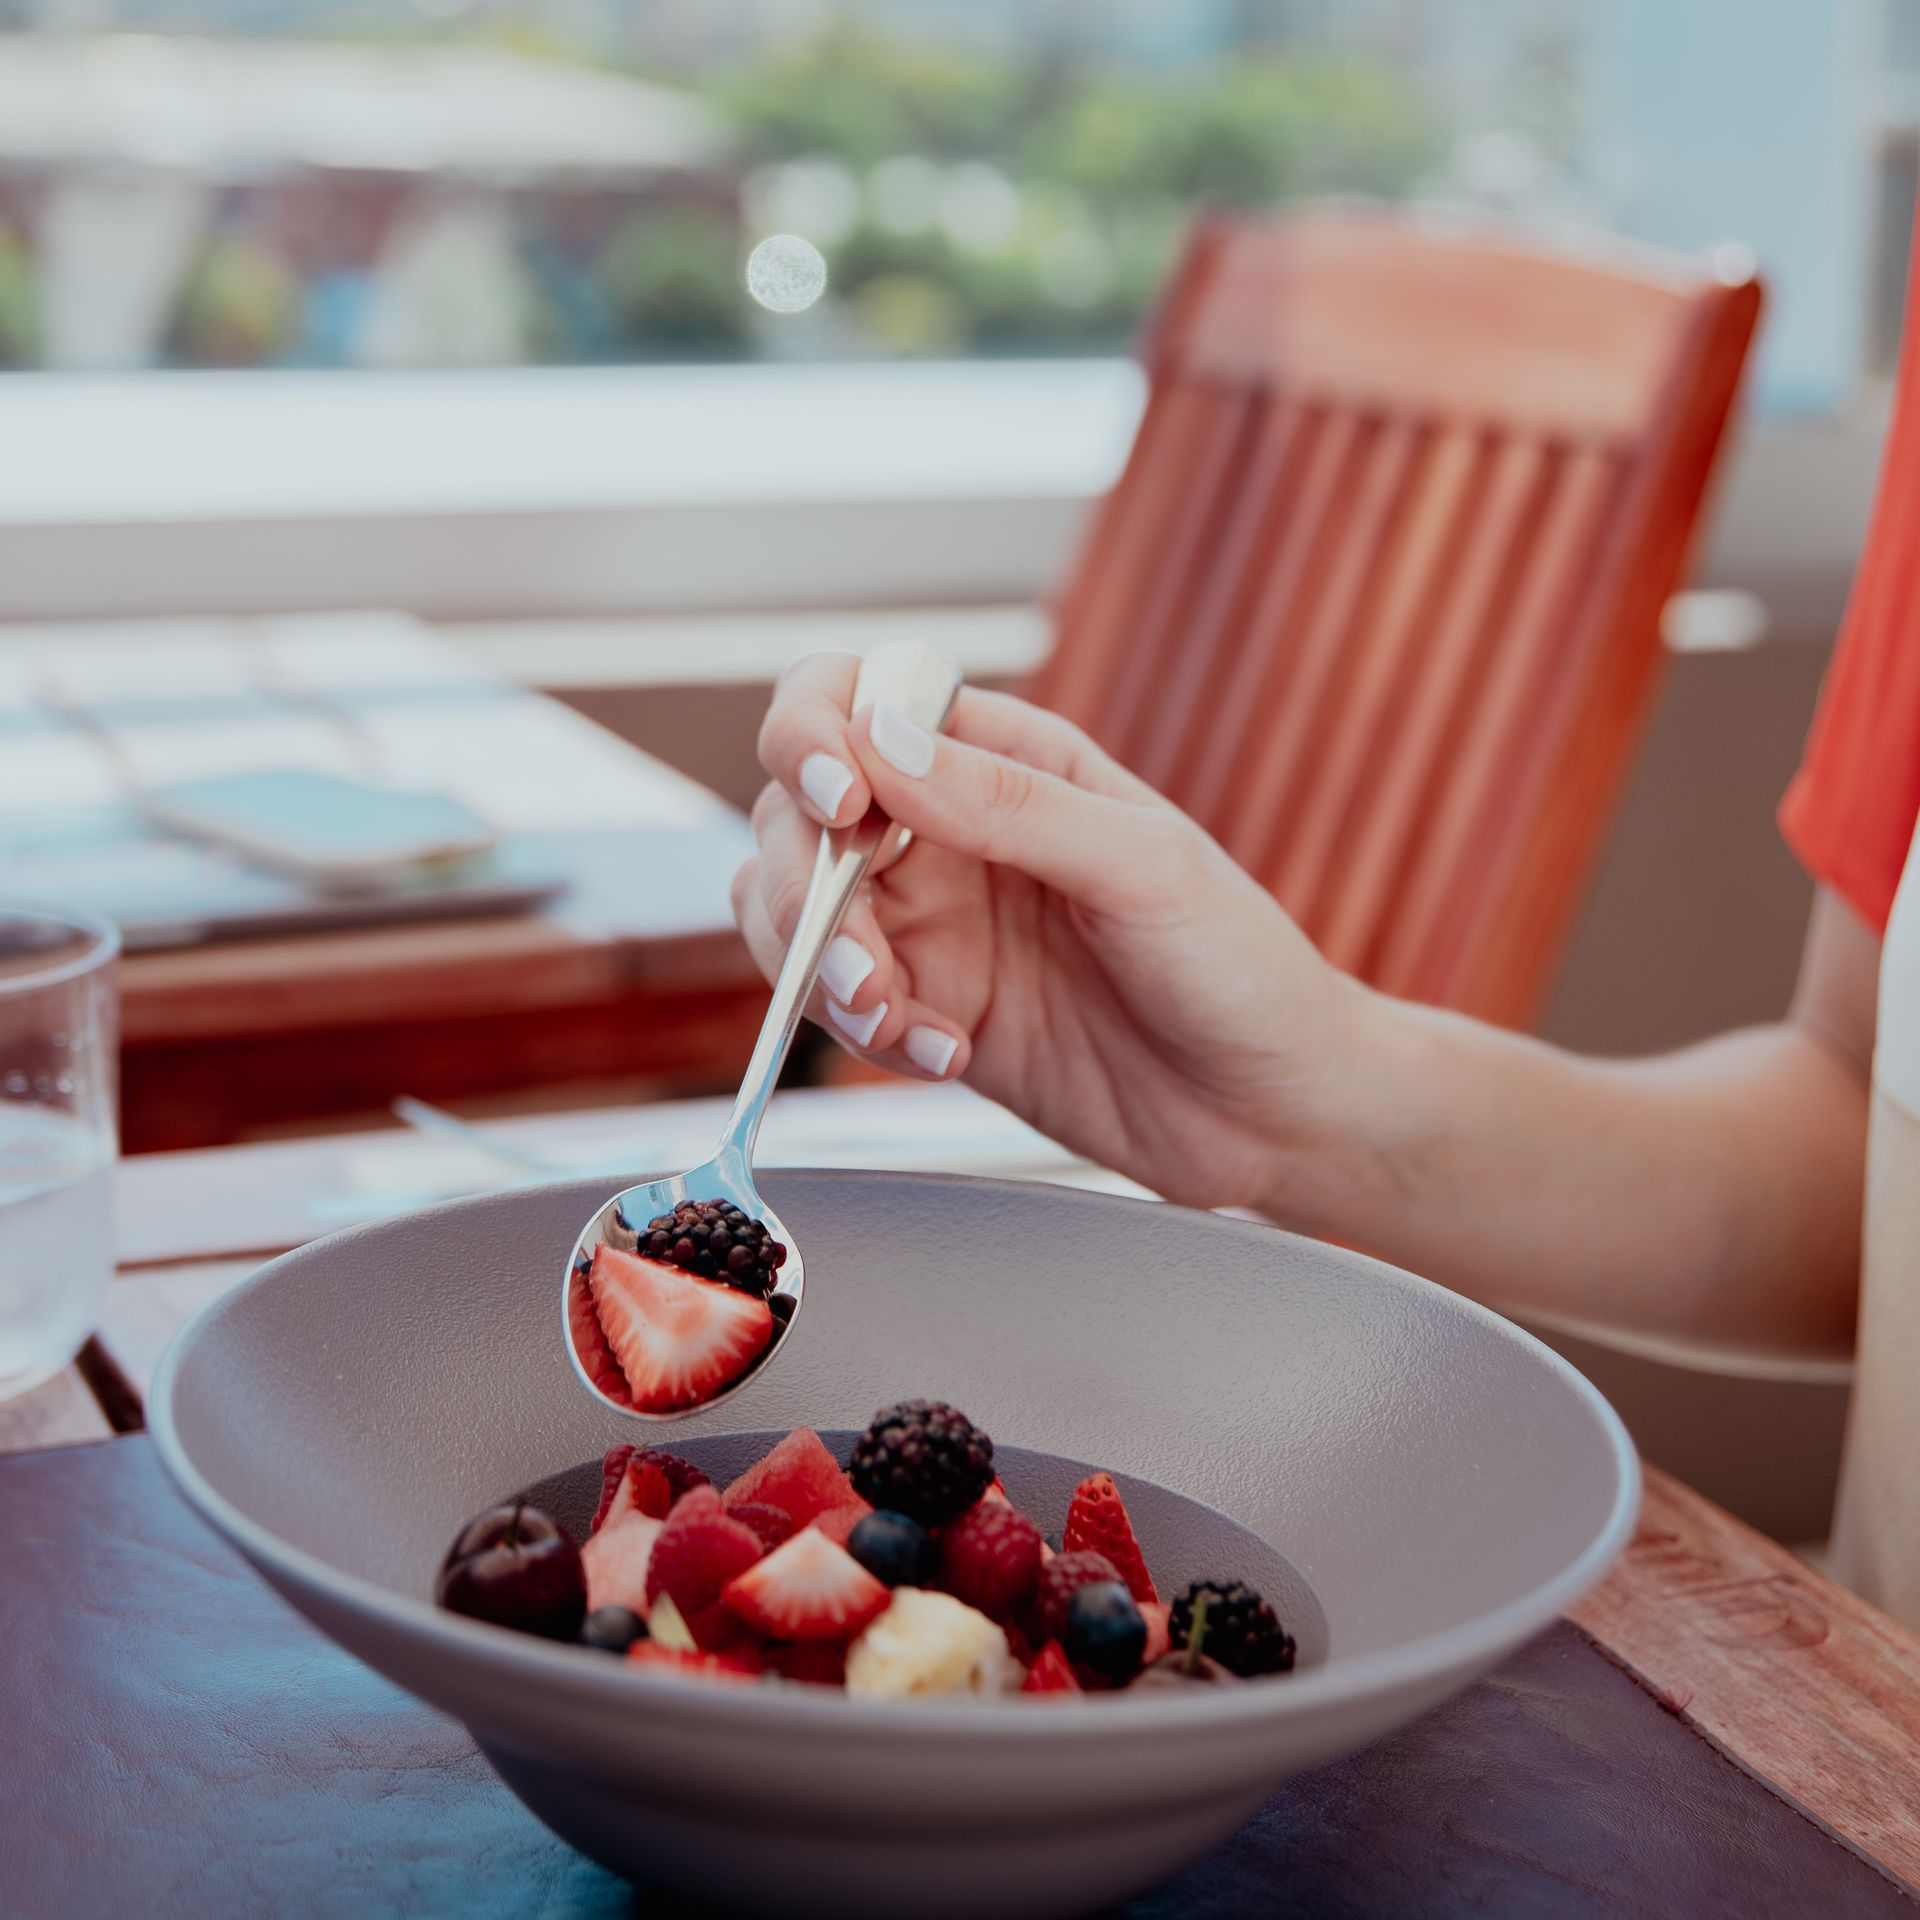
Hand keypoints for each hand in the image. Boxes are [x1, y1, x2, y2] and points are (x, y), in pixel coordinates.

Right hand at [730, 653, 1358, 1212]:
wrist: (1272, 1110)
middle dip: (805, 885)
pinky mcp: (928, 1009)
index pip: (854, 701)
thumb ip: (1007, 806)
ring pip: (793, 911)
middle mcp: (951, 830)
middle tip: (858, 961)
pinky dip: (865, 1030)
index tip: (838, 802)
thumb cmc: (1236, 964)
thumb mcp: (1139, 868)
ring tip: (896, 1016)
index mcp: (1005, 757)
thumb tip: (876, 743)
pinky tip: (946, 1054)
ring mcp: (933, 923)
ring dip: (817, 964)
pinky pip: (838, 1002)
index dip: (811, 736)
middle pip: (798, 815)